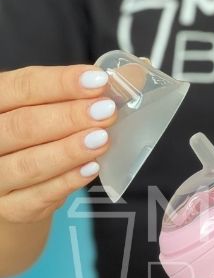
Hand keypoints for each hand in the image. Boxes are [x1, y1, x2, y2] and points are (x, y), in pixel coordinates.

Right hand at [0, 64, 115, 223]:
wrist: (14, 186)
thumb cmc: (36, 136)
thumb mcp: (53, 106)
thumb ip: (87, 90)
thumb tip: (137, 70)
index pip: (23, 86)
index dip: (61, 82)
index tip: (100, 81)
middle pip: (24, 125)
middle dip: (70, 117)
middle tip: (108, 111)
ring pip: (29, 164)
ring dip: (69, 151)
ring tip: (102, 140)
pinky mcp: (9, 207)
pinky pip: (37, 196)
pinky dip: (67, 182)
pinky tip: (91, 169)